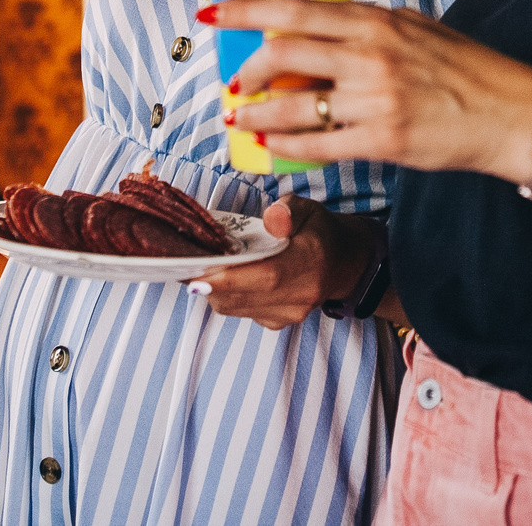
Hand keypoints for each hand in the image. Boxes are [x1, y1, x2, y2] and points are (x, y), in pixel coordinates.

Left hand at [195, 198, 372, 330]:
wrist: (342, 264)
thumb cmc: (318, 232)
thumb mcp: (306, 209)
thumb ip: (287, 211)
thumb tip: (272, 221)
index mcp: (309, 263)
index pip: (266, 277)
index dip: (229, 277)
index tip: (198, 269)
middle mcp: (300, 295)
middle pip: (241, 297)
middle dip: (209, 282)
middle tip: (190, 262)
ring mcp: (288, 314)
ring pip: (234, 308)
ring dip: (214, 290)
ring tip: (204, 267)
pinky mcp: (278, 323)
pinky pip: (241, 312)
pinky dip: (227, 296)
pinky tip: (226, 279)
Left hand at [218, 0, 531, 183]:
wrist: (511, 114)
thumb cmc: (467, 70)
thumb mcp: (417, 29)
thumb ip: (368, 27)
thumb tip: (317, 26)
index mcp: (377, 22)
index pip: (295, 9)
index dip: (246, 9)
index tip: (214, 10)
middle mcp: (371, 56)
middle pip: (283, 53)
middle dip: (247, 69)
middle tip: (235, 82)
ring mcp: (375, 100)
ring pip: (292, 106)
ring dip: (257, 115)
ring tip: (241, 119)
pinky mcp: (381, 140)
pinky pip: (317, 146)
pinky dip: (287, 147)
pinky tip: (274, 147)